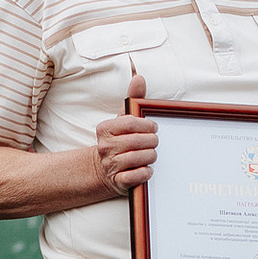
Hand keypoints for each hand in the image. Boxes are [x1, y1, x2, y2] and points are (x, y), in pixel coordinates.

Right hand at [93, 73, 158, 195]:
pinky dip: (145, 172)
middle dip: (152, 142)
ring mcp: (110, 164)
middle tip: (154, 142)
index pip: (131, 123)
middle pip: (138, 141)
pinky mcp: (117, 181)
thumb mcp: (122, 119)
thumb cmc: (118, 140)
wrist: (103, 169)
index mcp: (105, 129)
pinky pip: (136, 176)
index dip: (147, 125)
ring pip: (139, 158)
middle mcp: (105, 146)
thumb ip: (132, 98)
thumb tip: (139, 77)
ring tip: (151, 155)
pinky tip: (147, 169)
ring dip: (151, 156)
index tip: (153, 127)